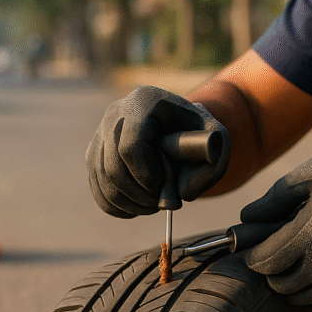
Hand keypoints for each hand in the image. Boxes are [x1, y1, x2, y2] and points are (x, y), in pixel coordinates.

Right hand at [86, 85, 230, 217]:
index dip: (145, 173)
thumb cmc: (199, 132)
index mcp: (144, 102)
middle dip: (139, 194)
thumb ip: (211, 163)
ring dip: (129, 202)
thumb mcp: (217, 140)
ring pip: (102, 179)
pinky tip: (136, 208)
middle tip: (161, 204)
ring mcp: (101, 133)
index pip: (131, 144)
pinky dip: (115, 205)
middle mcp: (115, 113)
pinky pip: (96, 186)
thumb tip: (179, 192)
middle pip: (113, 166)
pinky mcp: (95, 152)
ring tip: (152, 207)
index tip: (162, 186)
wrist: (181, 127)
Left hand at [240, 151, 311, 307]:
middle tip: (276, 252)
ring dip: (288, 280)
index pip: (264, 259)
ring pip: (294, 297)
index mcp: (311, 233)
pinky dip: (309, 289)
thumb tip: (247, 216)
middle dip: (269, 269)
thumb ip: (279, 191)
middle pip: (276, 282)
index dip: (253, 255)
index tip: (254, 247)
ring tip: (296, 259)